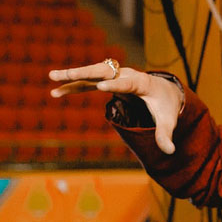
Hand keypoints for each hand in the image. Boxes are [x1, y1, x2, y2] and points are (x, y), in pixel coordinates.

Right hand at [49, 60, 183, 153]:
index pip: (127, 83)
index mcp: (142, 83)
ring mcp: (115, 76)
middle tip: (67, 74)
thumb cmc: (166, 106)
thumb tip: (170, 151)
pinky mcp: (107, 81)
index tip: (102, 86)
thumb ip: (166, 135)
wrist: (164, 91)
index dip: (116, 84)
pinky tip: (55, 91)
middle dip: (85, 72)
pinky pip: (88, 82)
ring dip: (72, 75)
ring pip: (91, 73)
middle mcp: (126, 75)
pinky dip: (73, 86)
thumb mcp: (168, 121)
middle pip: (103, 70)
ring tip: (51, 77)